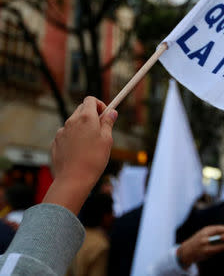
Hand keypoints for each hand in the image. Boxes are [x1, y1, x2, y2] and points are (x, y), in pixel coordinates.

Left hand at [43, 97, 117, 213]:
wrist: (73, 179)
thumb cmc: (94, 160)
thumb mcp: (107, 140)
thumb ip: (108, 123)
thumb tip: (111, 112)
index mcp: (86, 117)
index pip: (90, 100)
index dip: (100, 105)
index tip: (106, 115)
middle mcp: (71, 121)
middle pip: (81, 109)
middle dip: (91, 115)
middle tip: (101, 130)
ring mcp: (61, 132)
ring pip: (74, 123)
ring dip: (82, 128)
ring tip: (90, 146)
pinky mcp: (56, 142)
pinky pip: (66, 135)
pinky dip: (74, 139)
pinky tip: (80, 153)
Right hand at [176, 225, 223, 268]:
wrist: (186, 252)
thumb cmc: (198, 241)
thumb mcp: (205, 233)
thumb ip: (215, 233)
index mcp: (205, 230)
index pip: (219, 228)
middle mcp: (205, 237)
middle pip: (222, 234)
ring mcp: (206, 245)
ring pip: (221, 242)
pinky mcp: (207, 252)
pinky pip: (219, 249)